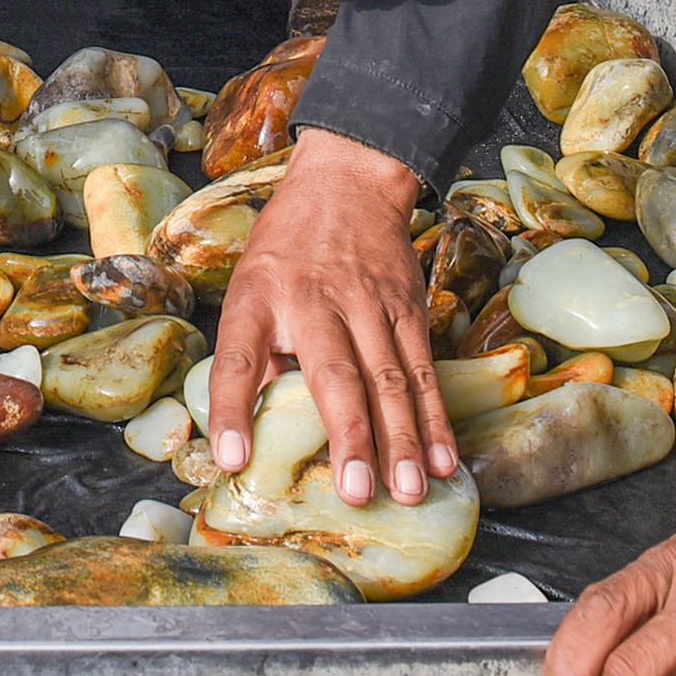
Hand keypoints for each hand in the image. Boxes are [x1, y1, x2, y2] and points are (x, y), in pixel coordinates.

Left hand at [208, 129, 452, 505]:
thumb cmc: (286, 249)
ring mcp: (367, 304)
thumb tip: (253, 431)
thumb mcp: (249, 288)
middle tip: (356, 492)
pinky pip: (424, 371)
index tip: (232, 458)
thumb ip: (256, 356)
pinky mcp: (408, 308)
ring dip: (402, 440)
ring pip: (390, 380)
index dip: (233, 409)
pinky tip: (443, 461)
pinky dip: (435, 419)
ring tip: (408, 490)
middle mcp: (313, 301)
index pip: (238, 357)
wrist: (346, 183)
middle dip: (349, 436)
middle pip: (334, 375)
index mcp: (258, 297)